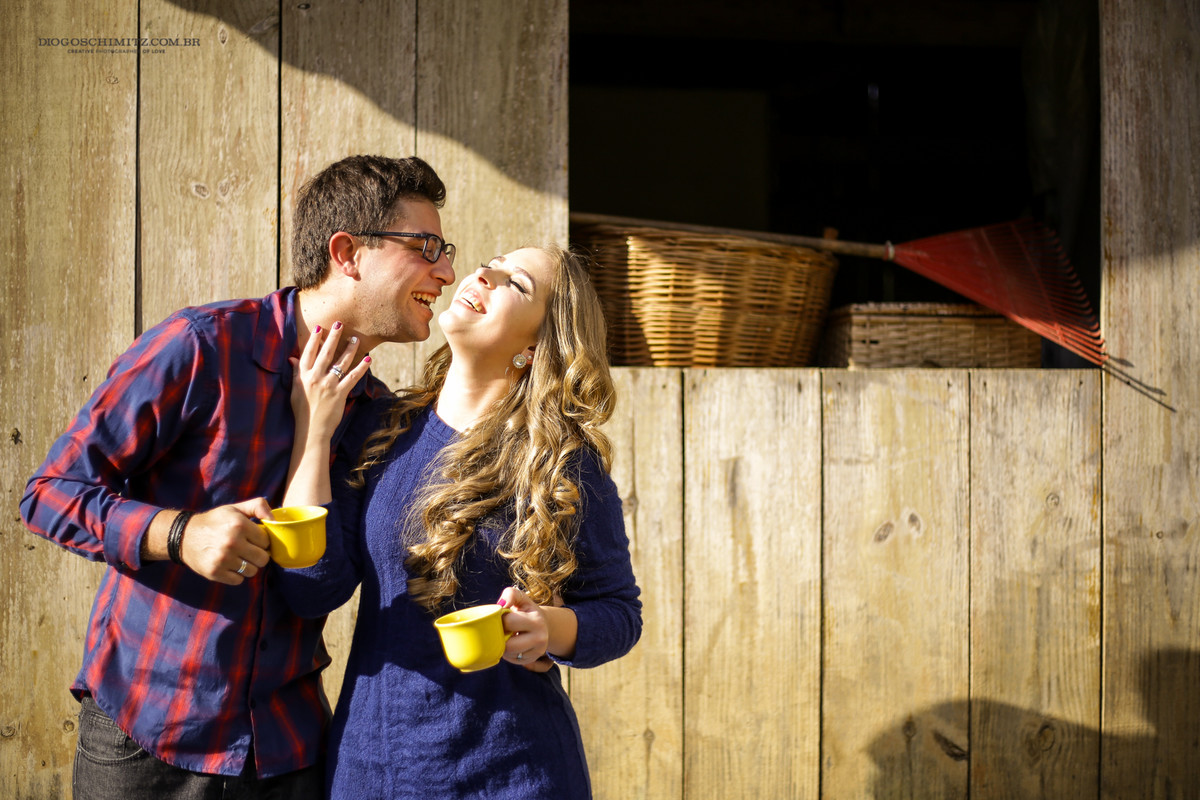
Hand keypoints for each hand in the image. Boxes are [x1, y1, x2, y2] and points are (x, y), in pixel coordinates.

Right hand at [179, 498, 273, 585]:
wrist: (183, 535)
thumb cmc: (214, 522)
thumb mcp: (235, 508)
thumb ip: (258, 507)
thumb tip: (274, 519)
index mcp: (239, 525)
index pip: (266, 541)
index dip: (262, 541)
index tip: (253, 539)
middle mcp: (232, 542)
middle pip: (263, 559)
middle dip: (258, 555)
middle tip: (248, 550)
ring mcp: (223, 559)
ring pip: (252, 571)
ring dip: (248, 566)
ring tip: (238, 557)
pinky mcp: (215, 573)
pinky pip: (239, 580)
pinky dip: (236, 575)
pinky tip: (229, 565)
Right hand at [291, 322, 370, 441]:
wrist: (311, 430)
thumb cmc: (302, 411)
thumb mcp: (295, 390)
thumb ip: (296, 373)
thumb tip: (292, 358)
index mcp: (303, 376)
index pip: (308, 353)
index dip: (314, 340)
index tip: (320, 328)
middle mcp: (316, 378)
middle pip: (326, 353)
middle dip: (333, 337)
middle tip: (340, 323)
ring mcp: (329, 385)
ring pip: (341, 362)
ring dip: (349, 349)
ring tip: (356, 339)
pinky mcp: (340, 393)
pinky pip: (353, 377)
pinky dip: (361, 368)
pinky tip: (368, 360)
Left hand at [498, 587, 551, 670]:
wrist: (542, 624)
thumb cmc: (526, 610)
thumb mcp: (521, 598)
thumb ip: (510, 594)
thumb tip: (501, 605)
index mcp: (536, 621)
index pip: (508, 622)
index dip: (500, 619)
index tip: (502, 616)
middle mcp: (540, 638)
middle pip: (508, 645)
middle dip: (500, 636)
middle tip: (502, 629)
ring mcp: (537, 651)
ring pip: (509, 654)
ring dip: (503, 646)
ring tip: (507, 635)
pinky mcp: (532, 659)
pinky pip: (512, 660)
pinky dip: (508, 653)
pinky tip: (511, 643)